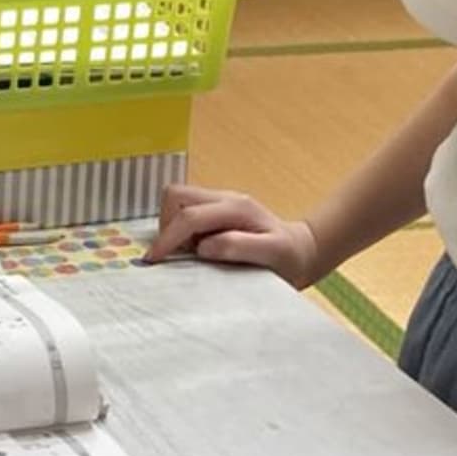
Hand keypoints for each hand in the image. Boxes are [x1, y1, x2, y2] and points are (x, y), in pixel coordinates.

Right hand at [147, 184, 321, 286]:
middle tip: (176, 255)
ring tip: (189, 254)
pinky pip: (185, 212)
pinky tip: (197, 251)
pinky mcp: (216, 211)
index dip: (168, 237)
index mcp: (236, 207)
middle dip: (166, 225)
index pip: (189, 216)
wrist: (302, 252)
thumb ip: (239, 247)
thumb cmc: (289, 257)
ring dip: (173, 228)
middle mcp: (225, 198)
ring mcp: (219, 202)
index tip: (154, 260)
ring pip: (177, 202)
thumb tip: (204, 246)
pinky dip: (181, 231)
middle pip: (176, 195)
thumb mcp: (272, 254)